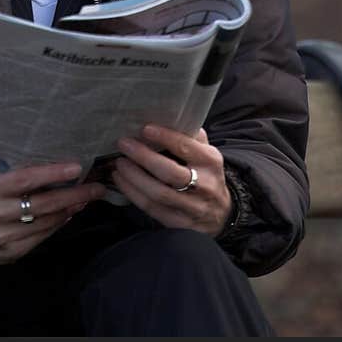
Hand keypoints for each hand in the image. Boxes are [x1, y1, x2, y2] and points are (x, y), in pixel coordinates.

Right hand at [0, 162, 105, 264]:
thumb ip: (20, 176)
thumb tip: (56, 169)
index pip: (25, 180)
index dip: (52, 174)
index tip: (76, 168)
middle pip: (42, 205)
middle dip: (73, 195)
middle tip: (96, 188)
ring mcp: (2, 238)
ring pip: (46, 223)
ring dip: (70, 210)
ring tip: (85, 199)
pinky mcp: (10, 254)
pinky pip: (41, 237)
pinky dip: (57, 225)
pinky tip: (68, 215)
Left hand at [112, 125, 231, 236]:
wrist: (221, 214)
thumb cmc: (207, 175)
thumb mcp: (207, 153)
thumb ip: (191, 136)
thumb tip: (169, 117)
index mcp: (211, 162)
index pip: (186, 148)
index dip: (165, 138)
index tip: (145, 129)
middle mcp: (204, 185)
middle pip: (170, 173)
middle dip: (144, 157)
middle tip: (124, 145)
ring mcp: (192, 208)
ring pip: (159, 194)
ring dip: (134, 178)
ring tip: (119, 164)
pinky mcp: (179, 224)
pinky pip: (152, 209)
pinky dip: (133, 194)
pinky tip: (122, 181)